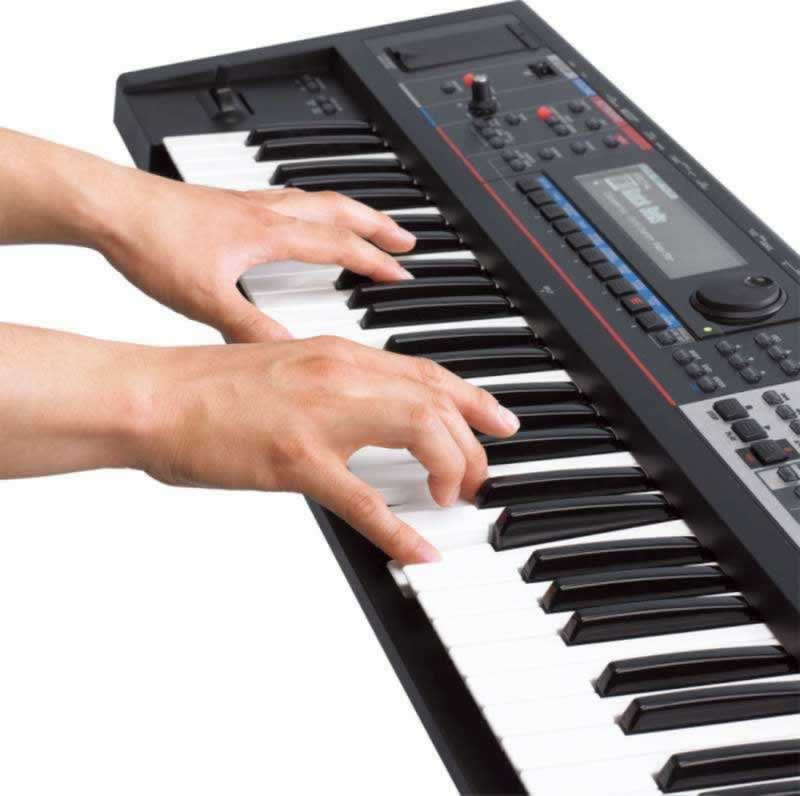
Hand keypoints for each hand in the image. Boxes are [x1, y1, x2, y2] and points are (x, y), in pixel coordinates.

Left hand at [100, 173, 415, 341]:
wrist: (111, 208)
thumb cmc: (153, 243)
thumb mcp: (205, 299)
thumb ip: (250, 328)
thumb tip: (288, 353)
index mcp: (269, 234)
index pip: (338, 245)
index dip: (375, 261)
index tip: (402, 272)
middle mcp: (265, 212)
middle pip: (340, 209)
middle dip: (378, 225)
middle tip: (405, 237)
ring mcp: (248, 204)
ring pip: (315, 199)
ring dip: (350, 211)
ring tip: (365, 223)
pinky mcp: (228, 203)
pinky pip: (286, 198)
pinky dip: (310, 207)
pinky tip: (298, 221)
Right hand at [136, 336, 519, 562]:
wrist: (154, 395)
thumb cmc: (209, 387)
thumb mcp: (286, 370)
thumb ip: (332, 387)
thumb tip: (367, 413)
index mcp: (337, 354)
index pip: (426, 372)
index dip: (473, 398)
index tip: (498, 421)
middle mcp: (340, 376)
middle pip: (437, 401)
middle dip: (473, 441)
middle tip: (479, 475)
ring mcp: (322, 417)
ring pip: (420, 432)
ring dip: (451, 468)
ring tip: (454, 498)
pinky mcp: (297, 461)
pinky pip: (365, 500)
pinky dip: (399, 530)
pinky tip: (418, 551)